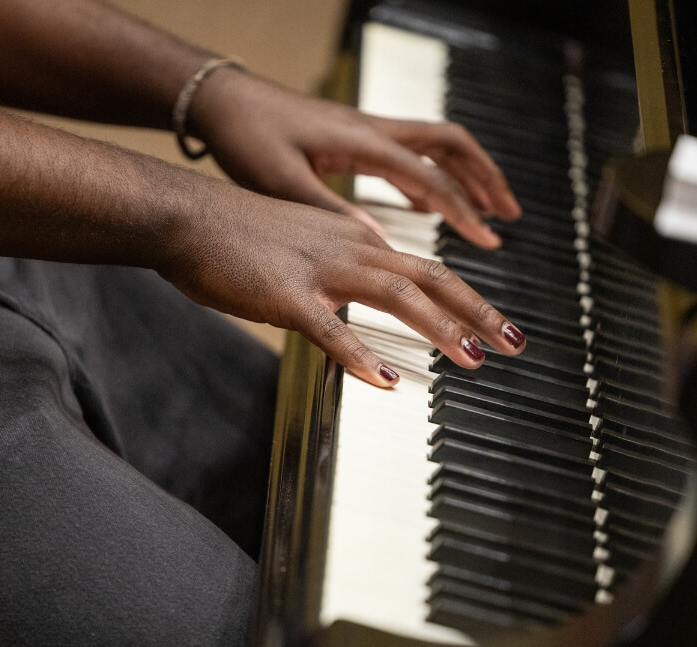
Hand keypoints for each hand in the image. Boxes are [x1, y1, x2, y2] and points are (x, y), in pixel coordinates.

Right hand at [157, 181, 525, 387]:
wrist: (182, 216)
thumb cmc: (230, 236)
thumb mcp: (296, 247)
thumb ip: (331, 272)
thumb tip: (350, 304)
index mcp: (351, 239)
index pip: (423, 265)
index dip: (466, 295)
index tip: (495, 323)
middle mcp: (346, 248)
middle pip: (429, 276)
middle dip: (477, 311)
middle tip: (514, 342)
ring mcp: (318, 270)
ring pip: (397, 296)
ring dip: (441, 329)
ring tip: (473, 361)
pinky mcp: (284, 296)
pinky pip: (331, 330)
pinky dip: (362, 355)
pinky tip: (388, 381)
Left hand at [187, 68, 521, 248]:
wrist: (222, 102)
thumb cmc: (247, 139)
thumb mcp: (283, 183)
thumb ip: (331, 213)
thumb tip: (379, 247)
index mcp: (362, 142)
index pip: (429, 176)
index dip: (461, 210)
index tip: (487, 239)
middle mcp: (373, 130)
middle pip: (450, 146)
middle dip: (484, 179)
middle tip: (509, 214)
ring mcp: (366, 130)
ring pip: (435, 144)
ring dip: (466, 173)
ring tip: (487, 208)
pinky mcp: (354, 137)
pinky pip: (410, 151)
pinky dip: (432, 175)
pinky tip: (431, 204)